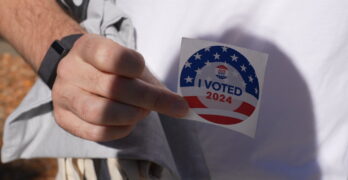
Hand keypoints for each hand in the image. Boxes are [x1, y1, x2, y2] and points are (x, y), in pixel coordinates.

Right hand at [52, 34, 187, 141]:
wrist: (78, 73)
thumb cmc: (111, 69)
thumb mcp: (129, 65)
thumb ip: (151, 82)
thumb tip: (182, 106)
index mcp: (88, 47)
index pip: (115, 58)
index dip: (136, 68)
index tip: (144, 73)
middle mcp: (70, 70)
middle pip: (113, 88)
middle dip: (148, 99)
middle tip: (166, 104)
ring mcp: (63, 95)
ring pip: (101, 113)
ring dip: (132, 115)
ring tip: (142, 112)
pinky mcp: (63, 118)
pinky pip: (96, 132)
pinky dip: (120, 130)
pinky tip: (128, 122)